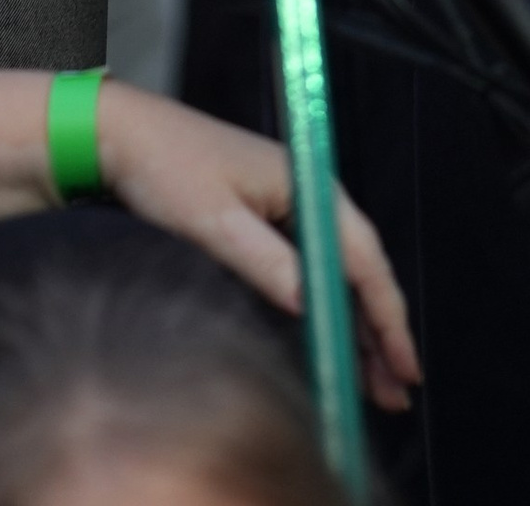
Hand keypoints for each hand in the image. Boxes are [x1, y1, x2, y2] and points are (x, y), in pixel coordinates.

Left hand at [95, 85, 418, 411]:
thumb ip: (265, 261)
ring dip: (357, 329)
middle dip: (381, 335)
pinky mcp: (268, 221)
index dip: (387, 319)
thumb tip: (310, 304)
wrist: (123, 134)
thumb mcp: (213, 221)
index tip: (405, 367)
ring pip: (338, 276)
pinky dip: (327, 311)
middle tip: (397, 395)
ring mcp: (291, 208)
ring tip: (376, 386)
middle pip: (360, 271)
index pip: (364, 260)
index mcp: (308, 185)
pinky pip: (313, 272)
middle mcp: (310, 195)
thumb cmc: (166, 167)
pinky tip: (332, 343)